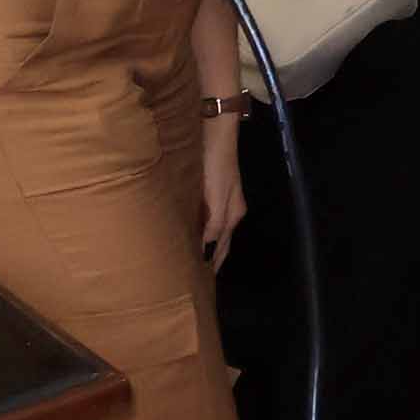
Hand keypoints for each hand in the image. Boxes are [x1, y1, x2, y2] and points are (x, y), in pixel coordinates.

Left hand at [200, 123, 246, 270]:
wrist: (215, 135)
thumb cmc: (215, 167)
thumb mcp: (217, 196)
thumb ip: (213, 223)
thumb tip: (205, 250)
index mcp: (232, 215)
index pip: (221, 249)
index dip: (212, 265)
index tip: (200, 284)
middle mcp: (229, 212)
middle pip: (219, 243)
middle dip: (209, 260)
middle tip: (193, 279)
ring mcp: (221, 202)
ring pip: (211, 232)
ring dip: (203, 247)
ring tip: (188, 261)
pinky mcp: (210, 193)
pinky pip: (204, 220)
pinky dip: (198, 232)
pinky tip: (187, 234)